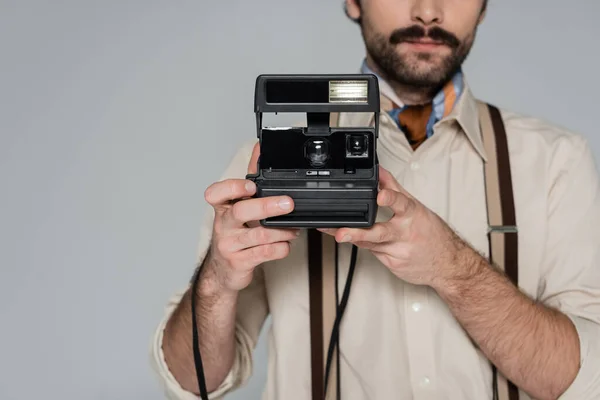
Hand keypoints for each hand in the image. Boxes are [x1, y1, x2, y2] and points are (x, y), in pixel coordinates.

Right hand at [201, 143, 299, 293]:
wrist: (225, 270)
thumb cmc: (235, 233)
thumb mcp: (240, 205)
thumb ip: (251, 178)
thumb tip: (259, 148)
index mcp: (223, 207)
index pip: (216, 193)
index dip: (232, 188)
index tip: (251, 187)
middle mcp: (223, 224)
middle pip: (242, 212)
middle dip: (267, 206)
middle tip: (289, 203)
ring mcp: (229, 244)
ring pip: (259, 234)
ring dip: (282, 230)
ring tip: (294, 228)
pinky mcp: (239, 262)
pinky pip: (265, 253)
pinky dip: (280, 247)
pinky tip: (285, 243)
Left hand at [319, 166, 474, 288]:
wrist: (448, 264)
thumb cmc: (431, 233)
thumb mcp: (415, 207)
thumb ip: (394, 188)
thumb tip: (379, 170)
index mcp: (412, 215)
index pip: (401, 204)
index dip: (390, 198)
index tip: (380, 195)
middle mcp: (405, 234)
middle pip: (379, 233)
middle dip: (358, 232)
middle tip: (341, 232)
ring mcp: (398, 252)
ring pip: (369, 244)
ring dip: (350, 238)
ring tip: (334, 234)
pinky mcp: (393, 264)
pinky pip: (373, 252)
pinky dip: (364, 245)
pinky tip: (355, 240)